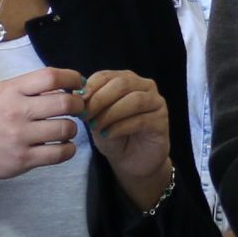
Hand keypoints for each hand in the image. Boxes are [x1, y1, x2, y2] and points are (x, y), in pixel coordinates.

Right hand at [0, 66, 84, 184]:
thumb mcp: (0, 94)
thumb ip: (28, 88)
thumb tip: (64, 86)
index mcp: (11, 90)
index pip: (50, 77)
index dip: (72, 78)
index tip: (78, 84)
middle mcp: (17, 111)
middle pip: (64, 103)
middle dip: (79, 105)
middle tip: (78, 109)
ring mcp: (21, 136)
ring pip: (65, 128)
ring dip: (73, 129)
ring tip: (66, 129)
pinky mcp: (24, 159)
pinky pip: (60, 153)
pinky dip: (68, 149)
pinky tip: (63, 146)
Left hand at [78, 68, 172, 205]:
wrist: (130, 160)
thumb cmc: (113, 135)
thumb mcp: (96, 118)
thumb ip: (89, 105)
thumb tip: (75, 94)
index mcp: (126, 79)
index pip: (106, 76)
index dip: (90, 87)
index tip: (76, 102)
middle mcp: (144, 86)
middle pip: (122, 84)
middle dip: (100, 99)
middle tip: (85, 115)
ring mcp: (156, 102)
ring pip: (134, 100)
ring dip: (111, 113)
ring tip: (95, 126)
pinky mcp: (161, 120)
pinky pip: (141, 119)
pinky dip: (121, 126)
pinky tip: (108, 134)